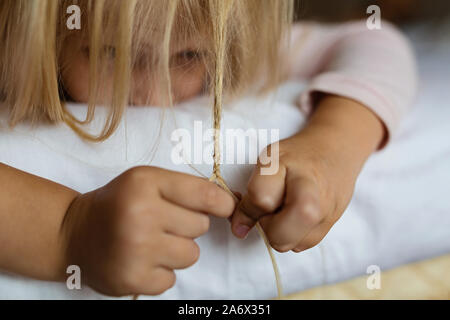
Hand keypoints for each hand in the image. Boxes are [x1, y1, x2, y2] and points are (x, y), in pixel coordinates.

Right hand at [60, 166, 234, 295]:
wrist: (75, 232)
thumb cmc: (119, 203)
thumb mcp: (147, 181)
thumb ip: (186, 187)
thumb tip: (230, 202)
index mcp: (146, 183)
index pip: (205, 195)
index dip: (223, 203)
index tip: (225, 208)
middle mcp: (141, 214)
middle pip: (201, 226)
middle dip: (188, 226)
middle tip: (163, 223)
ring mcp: (136, 250)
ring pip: (191, 255)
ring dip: (177, 251)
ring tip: (152, 242)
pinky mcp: (132, 279)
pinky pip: (172, 279)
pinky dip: (161, 273)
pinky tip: (142, 260)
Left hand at [230, 95, 383, 251]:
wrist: (335, 150)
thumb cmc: (296, 156)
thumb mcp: (267, 163)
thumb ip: (251, 195)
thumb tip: (240, 229)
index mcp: (286, 166)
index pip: (260, 198)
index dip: (246, 207)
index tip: (244, 203)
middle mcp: (311, 191)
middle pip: (281, 234)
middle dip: (268, 227)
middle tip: (269, 209)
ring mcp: (326, 210)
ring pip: (291, 244)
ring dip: (281, 233)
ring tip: (284, 209)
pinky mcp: (332, 224)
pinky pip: (304, 244)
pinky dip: (294, 235)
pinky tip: (296, 215)